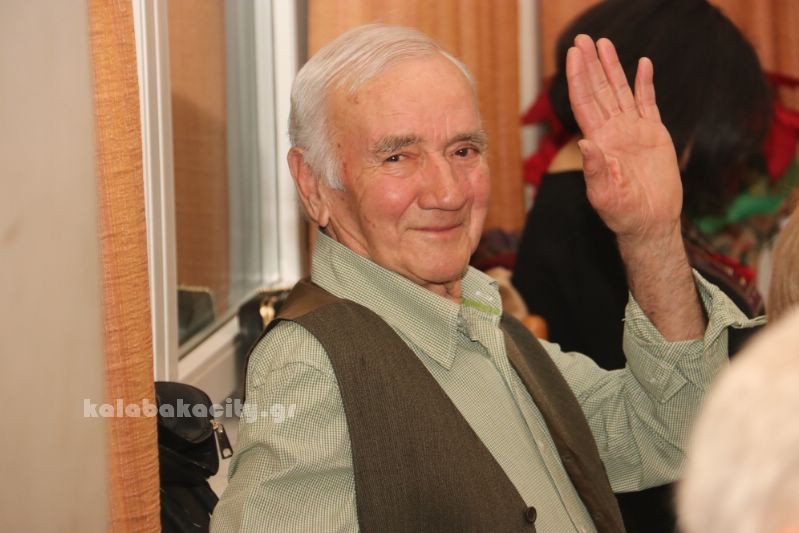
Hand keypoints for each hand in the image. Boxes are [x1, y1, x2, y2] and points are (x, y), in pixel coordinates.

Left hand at [566, 35, 682, 243]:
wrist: (650, 223)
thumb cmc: (622, 213)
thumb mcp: (605, 195)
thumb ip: (595, 170)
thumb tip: (585, 144)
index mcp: (598, 142)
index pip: (584, 103)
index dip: (578, 78)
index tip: (572, 55)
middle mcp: (612, 132)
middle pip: (599, 91)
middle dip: (590, 65)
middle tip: (583, 40)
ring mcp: (633, 131)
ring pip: (620, 92)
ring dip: (612, 68)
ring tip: (605, 43)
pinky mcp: (654, 135)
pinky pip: (648, 103)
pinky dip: (645, 83)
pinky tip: (642, 64)